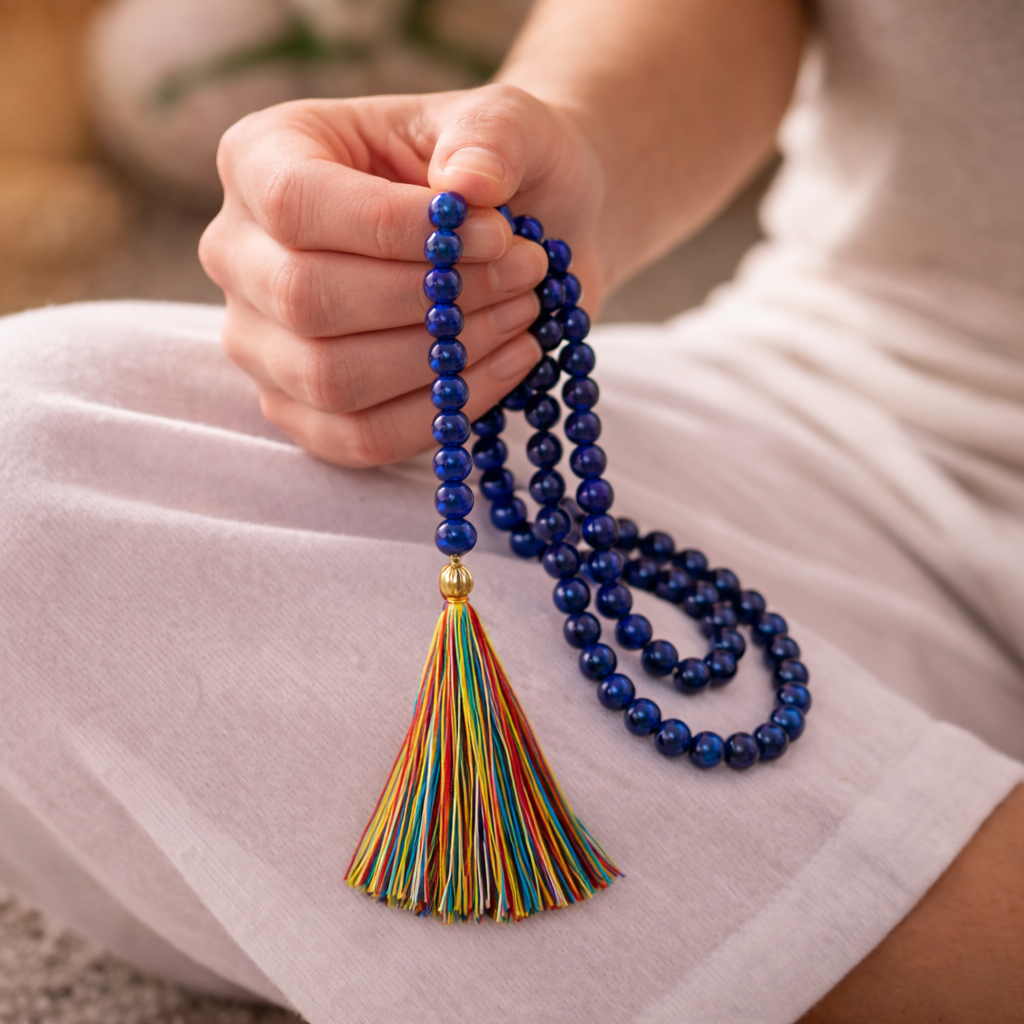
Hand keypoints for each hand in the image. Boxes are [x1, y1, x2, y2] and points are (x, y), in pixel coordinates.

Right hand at [199, 84, 604, 466]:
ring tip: (521, 315)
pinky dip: (444, 414)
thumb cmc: (493, 169)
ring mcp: (262, 344)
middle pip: (306, 300)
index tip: (495, 233)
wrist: (514, 231)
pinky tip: (509, 366)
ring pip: (331, 380)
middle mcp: (241, 255)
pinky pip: (360, 440)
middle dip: (433, 300)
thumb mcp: (505, 124)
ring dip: (444, 358)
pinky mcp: (303, 411)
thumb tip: (470, 185)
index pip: (296, 204)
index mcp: (263, 159)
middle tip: (522, 277)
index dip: (395, 230)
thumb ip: (491, 137)